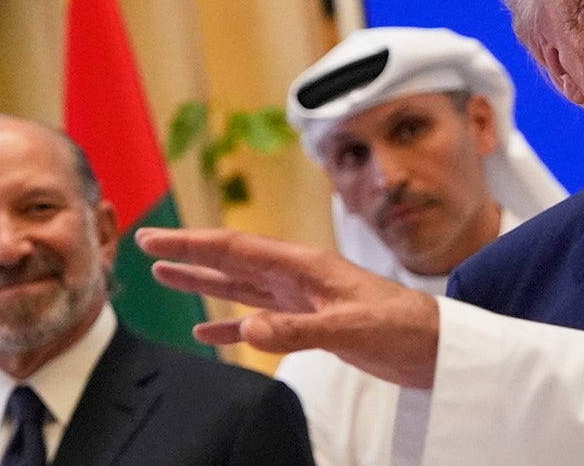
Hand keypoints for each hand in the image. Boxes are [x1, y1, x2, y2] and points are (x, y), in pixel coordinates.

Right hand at [137, 226, 439, 387]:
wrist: (436, 346)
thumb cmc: (404, 326)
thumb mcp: (350, 327)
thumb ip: (298, 329)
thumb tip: (246, 329)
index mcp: (306, 265)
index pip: (238, 249)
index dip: (193, 243)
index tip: (155, 238)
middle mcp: (300, 277)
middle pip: (232, 262)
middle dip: (189, 255)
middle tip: (147, 248)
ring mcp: (304, 300)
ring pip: (242, 288)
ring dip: (205, 284)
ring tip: (166, 277)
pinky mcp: (313, 324)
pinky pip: (262, 322)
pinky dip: (233, 327)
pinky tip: (209, 333)